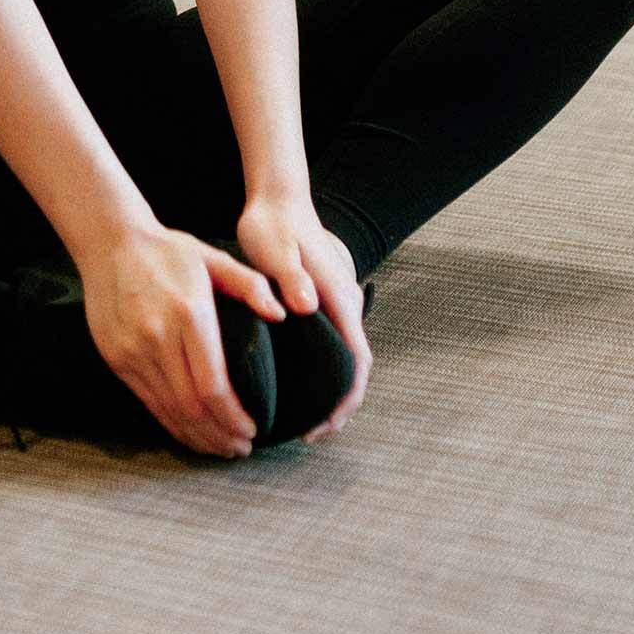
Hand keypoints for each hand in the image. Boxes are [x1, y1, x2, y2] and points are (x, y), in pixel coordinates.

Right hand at [76, 220, 286, 458]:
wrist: (111, 243)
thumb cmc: (168, 251)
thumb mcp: (214, 257)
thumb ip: (250, 284)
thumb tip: (281, 314)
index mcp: (189, 313)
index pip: (213, 385)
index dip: (233, 417)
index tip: (253, 430)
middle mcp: (158, 337)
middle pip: (191, 407)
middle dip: (220, 436)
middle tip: (241, 448)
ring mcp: (133, 352)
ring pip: (169, 411)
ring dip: (197, 437)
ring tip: (220, 447)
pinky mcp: (117, 360)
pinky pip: (149, 403)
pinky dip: (172, 424)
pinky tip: (190, 432)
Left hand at [234, 190, 371, 442]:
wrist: (278, 199)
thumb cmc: (275, 224)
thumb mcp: (278, 249)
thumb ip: (292, 276)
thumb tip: (307, 305)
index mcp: (339, 297)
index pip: (357, 359)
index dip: (346, 398)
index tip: (325, 425)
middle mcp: (343, 305)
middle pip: (354, 367)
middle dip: (338, 405)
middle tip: (308, 434)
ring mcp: (333, 305)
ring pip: (342, 358)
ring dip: (329, 391)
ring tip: (301, 420)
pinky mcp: (319, 304)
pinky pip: (329, 346)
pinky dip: (320, 372)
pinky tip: (295, 386)